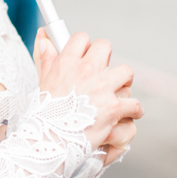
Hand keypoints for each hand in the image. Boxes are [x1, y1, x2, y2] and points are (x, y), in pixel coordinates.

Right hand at [34, 28, 141, 164]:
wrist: (48, 141)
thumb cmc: (43, 114)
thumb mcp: (42, 81)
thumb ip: (45, 57)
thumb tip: (44, 37)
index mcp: (66, 63)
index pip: (82, 38)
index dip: (84, 47)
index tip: (85, 56)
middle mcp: (86, 71)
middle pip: (106, 47)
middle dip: (106, 59)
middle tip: (104, 74)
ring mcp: (102, 89)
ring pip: (126, 73)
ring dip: (123, 84)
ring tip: (116, 95)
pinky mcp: (114, 108)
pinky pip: (134, 104)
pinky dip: (133, 111)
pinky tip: (126, 114)